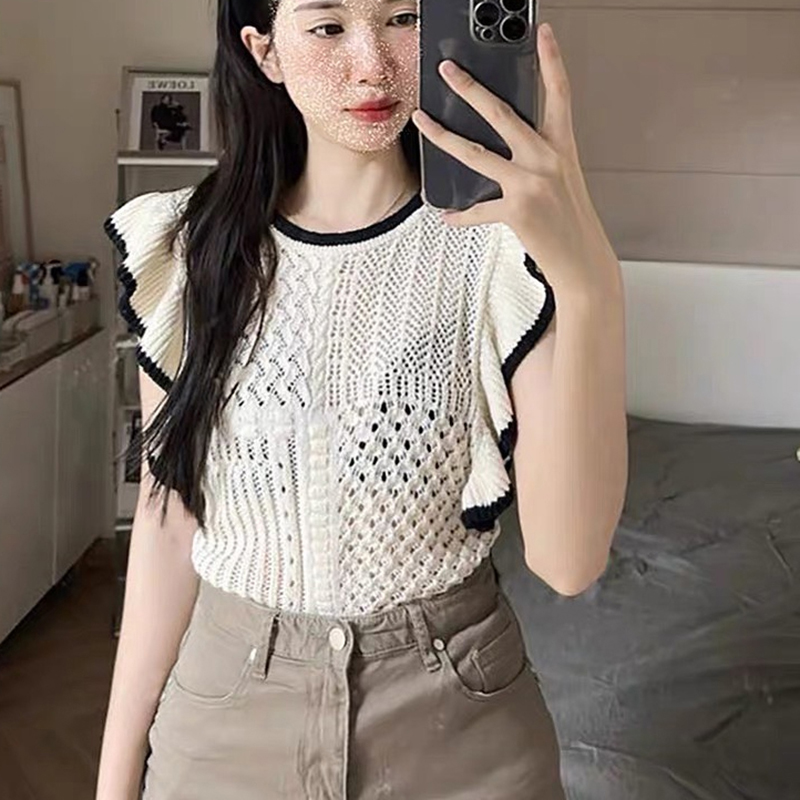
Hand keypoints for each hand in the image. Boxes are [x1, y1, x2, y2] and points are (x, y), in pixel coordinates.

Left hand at [411, 23, 619, 297]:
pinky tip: (447, 215)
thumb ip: (537, 159)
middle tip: (447, 70)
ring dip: (442, 136)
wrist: (582, 262)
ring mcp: (531, 183)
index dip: (552, 61)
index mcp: (562, 148)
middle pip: (501, 114)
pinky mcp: (517, 210)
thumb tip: (502, 148)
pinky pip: (476, 209)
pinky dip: (460, 216)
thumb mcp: (562, 181)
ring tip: (423, 121)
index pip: (559, 94)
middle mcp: (547, 160)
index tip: (542, 32)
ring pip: (474, 152)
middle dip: (469, 88)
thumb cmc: (571, 223)